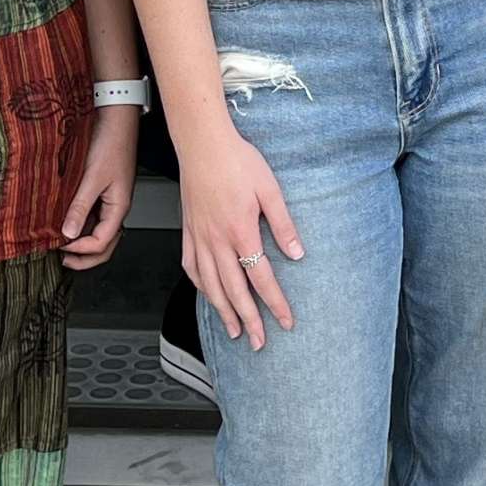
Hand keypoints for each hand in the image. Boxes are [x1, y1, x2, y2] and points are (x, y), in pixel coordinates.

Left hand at [58, 104, 138, 268]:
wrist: (116, 117)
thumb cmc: (111, 142)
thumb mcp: (92, 176)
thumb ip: (80, 206)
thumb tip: (68, 233)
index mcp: (119, 208)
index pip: (101, 243)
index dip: (81, 250)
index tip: (60, 246)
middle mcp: (115, 208)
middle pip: (104, 245)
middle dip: (84, 257)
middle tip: (62, 260)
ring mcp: (109, 200)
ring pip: (97, 232)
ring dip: (81, 242)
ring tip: (60, 244)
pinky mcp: (101, 190)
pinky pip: (92, 216)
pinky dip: (79, 224)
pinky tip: (64, 221)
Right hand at [176, 120, 304, 348]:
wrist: (202, 142)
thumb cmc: (237, 160)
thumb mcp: (270, 189)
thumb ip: (284, 225)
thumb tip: (297, 254)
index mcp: (241, 232)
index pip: (261, 278)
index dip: (275, 303)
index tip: (286, 322)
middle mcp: (217, 241)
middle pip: (234, 291)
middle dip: (248, 320)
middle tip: (258, 342)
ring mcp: (199, 237)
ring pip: (211, 285)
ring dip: (223, 311)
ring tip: (233, 330)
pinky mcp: (188, 230)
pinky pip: (192, 267)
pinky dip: (201, 286)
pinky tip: (208, 293)